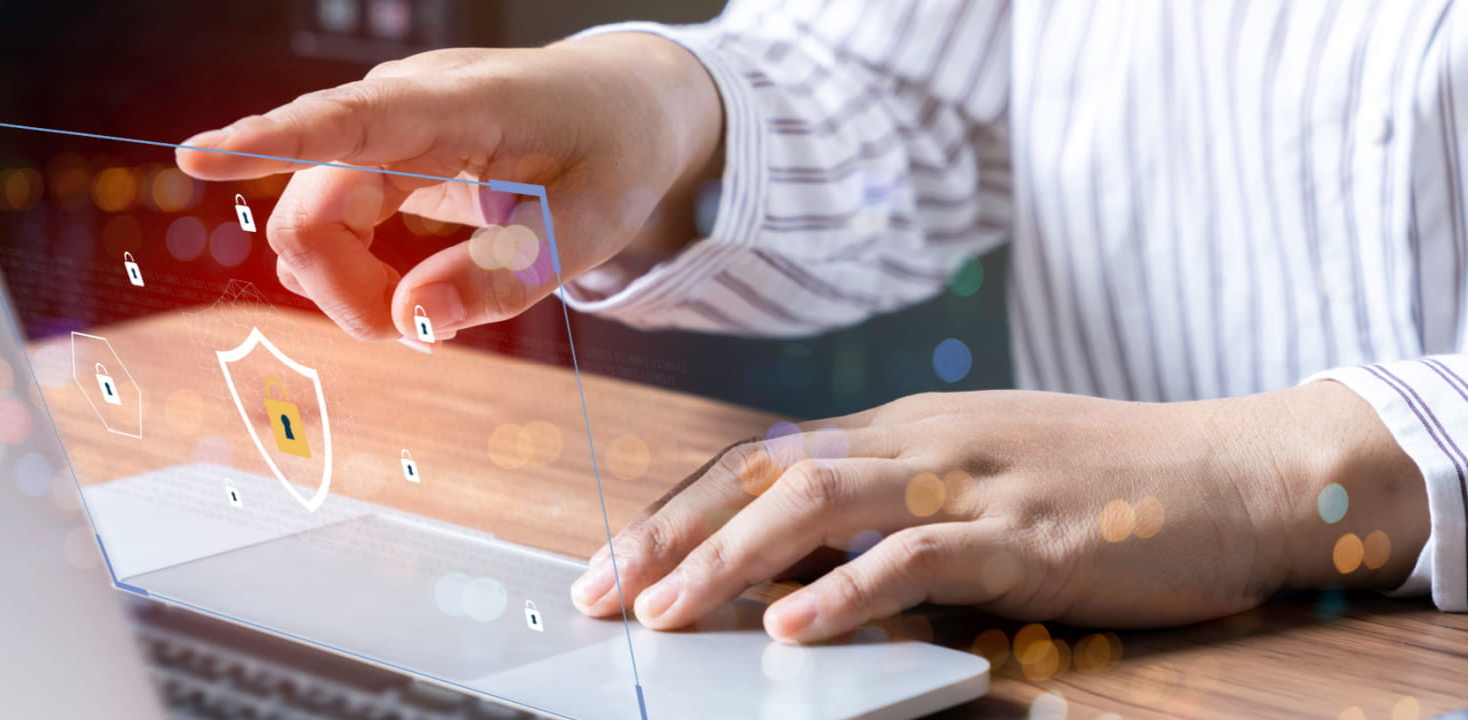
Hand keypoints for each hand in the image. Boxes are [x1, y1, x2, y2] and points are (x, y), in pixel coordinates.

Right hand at [174, 34, 721, 341]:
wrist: (625, 104)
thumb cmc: (613, 152)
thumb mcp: (588, 228)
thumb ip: (502, 276)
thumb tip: (410, 322)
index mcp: (458, 105)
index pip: (346, 122)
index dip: (269, 142)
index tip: (197, 155)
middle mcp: (400, 107)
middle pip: (311, 210)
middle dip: (345, 292)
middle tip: (424, 332)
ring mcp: (381, 129)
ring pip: (310, 224)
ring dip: (351, 287)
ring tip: (433, 309)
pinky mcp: (377, 155)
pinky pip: (331, 222)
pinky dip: (359, 271)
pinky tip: (406, 287)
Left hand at [571, 384, 1429, 642]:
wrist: (1241, 470)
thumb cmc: (1107, 482)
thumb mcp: (983, 474)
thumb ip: (896, 505)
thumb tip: (803, 563)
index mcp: (903, 428)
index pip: (760, 459)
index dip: (677, 509)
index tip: (613, 559)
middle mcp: (921, 439)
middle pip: (763, 475)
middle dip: (670, 534)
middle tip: (599, 592)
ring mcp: (972, 480)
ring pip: (818, 505)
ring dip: (728, 561)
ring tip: (663, 613)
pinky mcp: (1027, 532)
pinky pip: (919, 556)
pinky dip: (849, 590)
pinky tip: (796, 628)